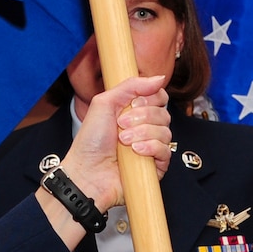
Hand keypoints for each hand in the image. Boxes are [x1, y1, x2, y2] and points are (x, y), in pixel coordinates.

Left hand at [59, 73, 172, 209]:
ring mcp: (151, 148)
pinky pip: (166, 151)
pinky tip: (136, 150)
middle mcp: (145, 129)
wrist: (86, 173)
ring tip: (123, 141)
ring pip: (165, 132)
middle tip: (121, 124)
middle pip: (163, 113)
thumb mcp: (104, 103)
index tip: (134, 103)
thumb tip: (160, 78)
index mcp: (135, 112)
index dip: (150, 98)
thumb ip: (131, 86)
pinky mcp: (156, 167)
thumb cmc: (90, 142)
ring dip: (143, 133)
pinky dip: (151, 147)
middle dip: (142, 117)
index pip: (159, 97)